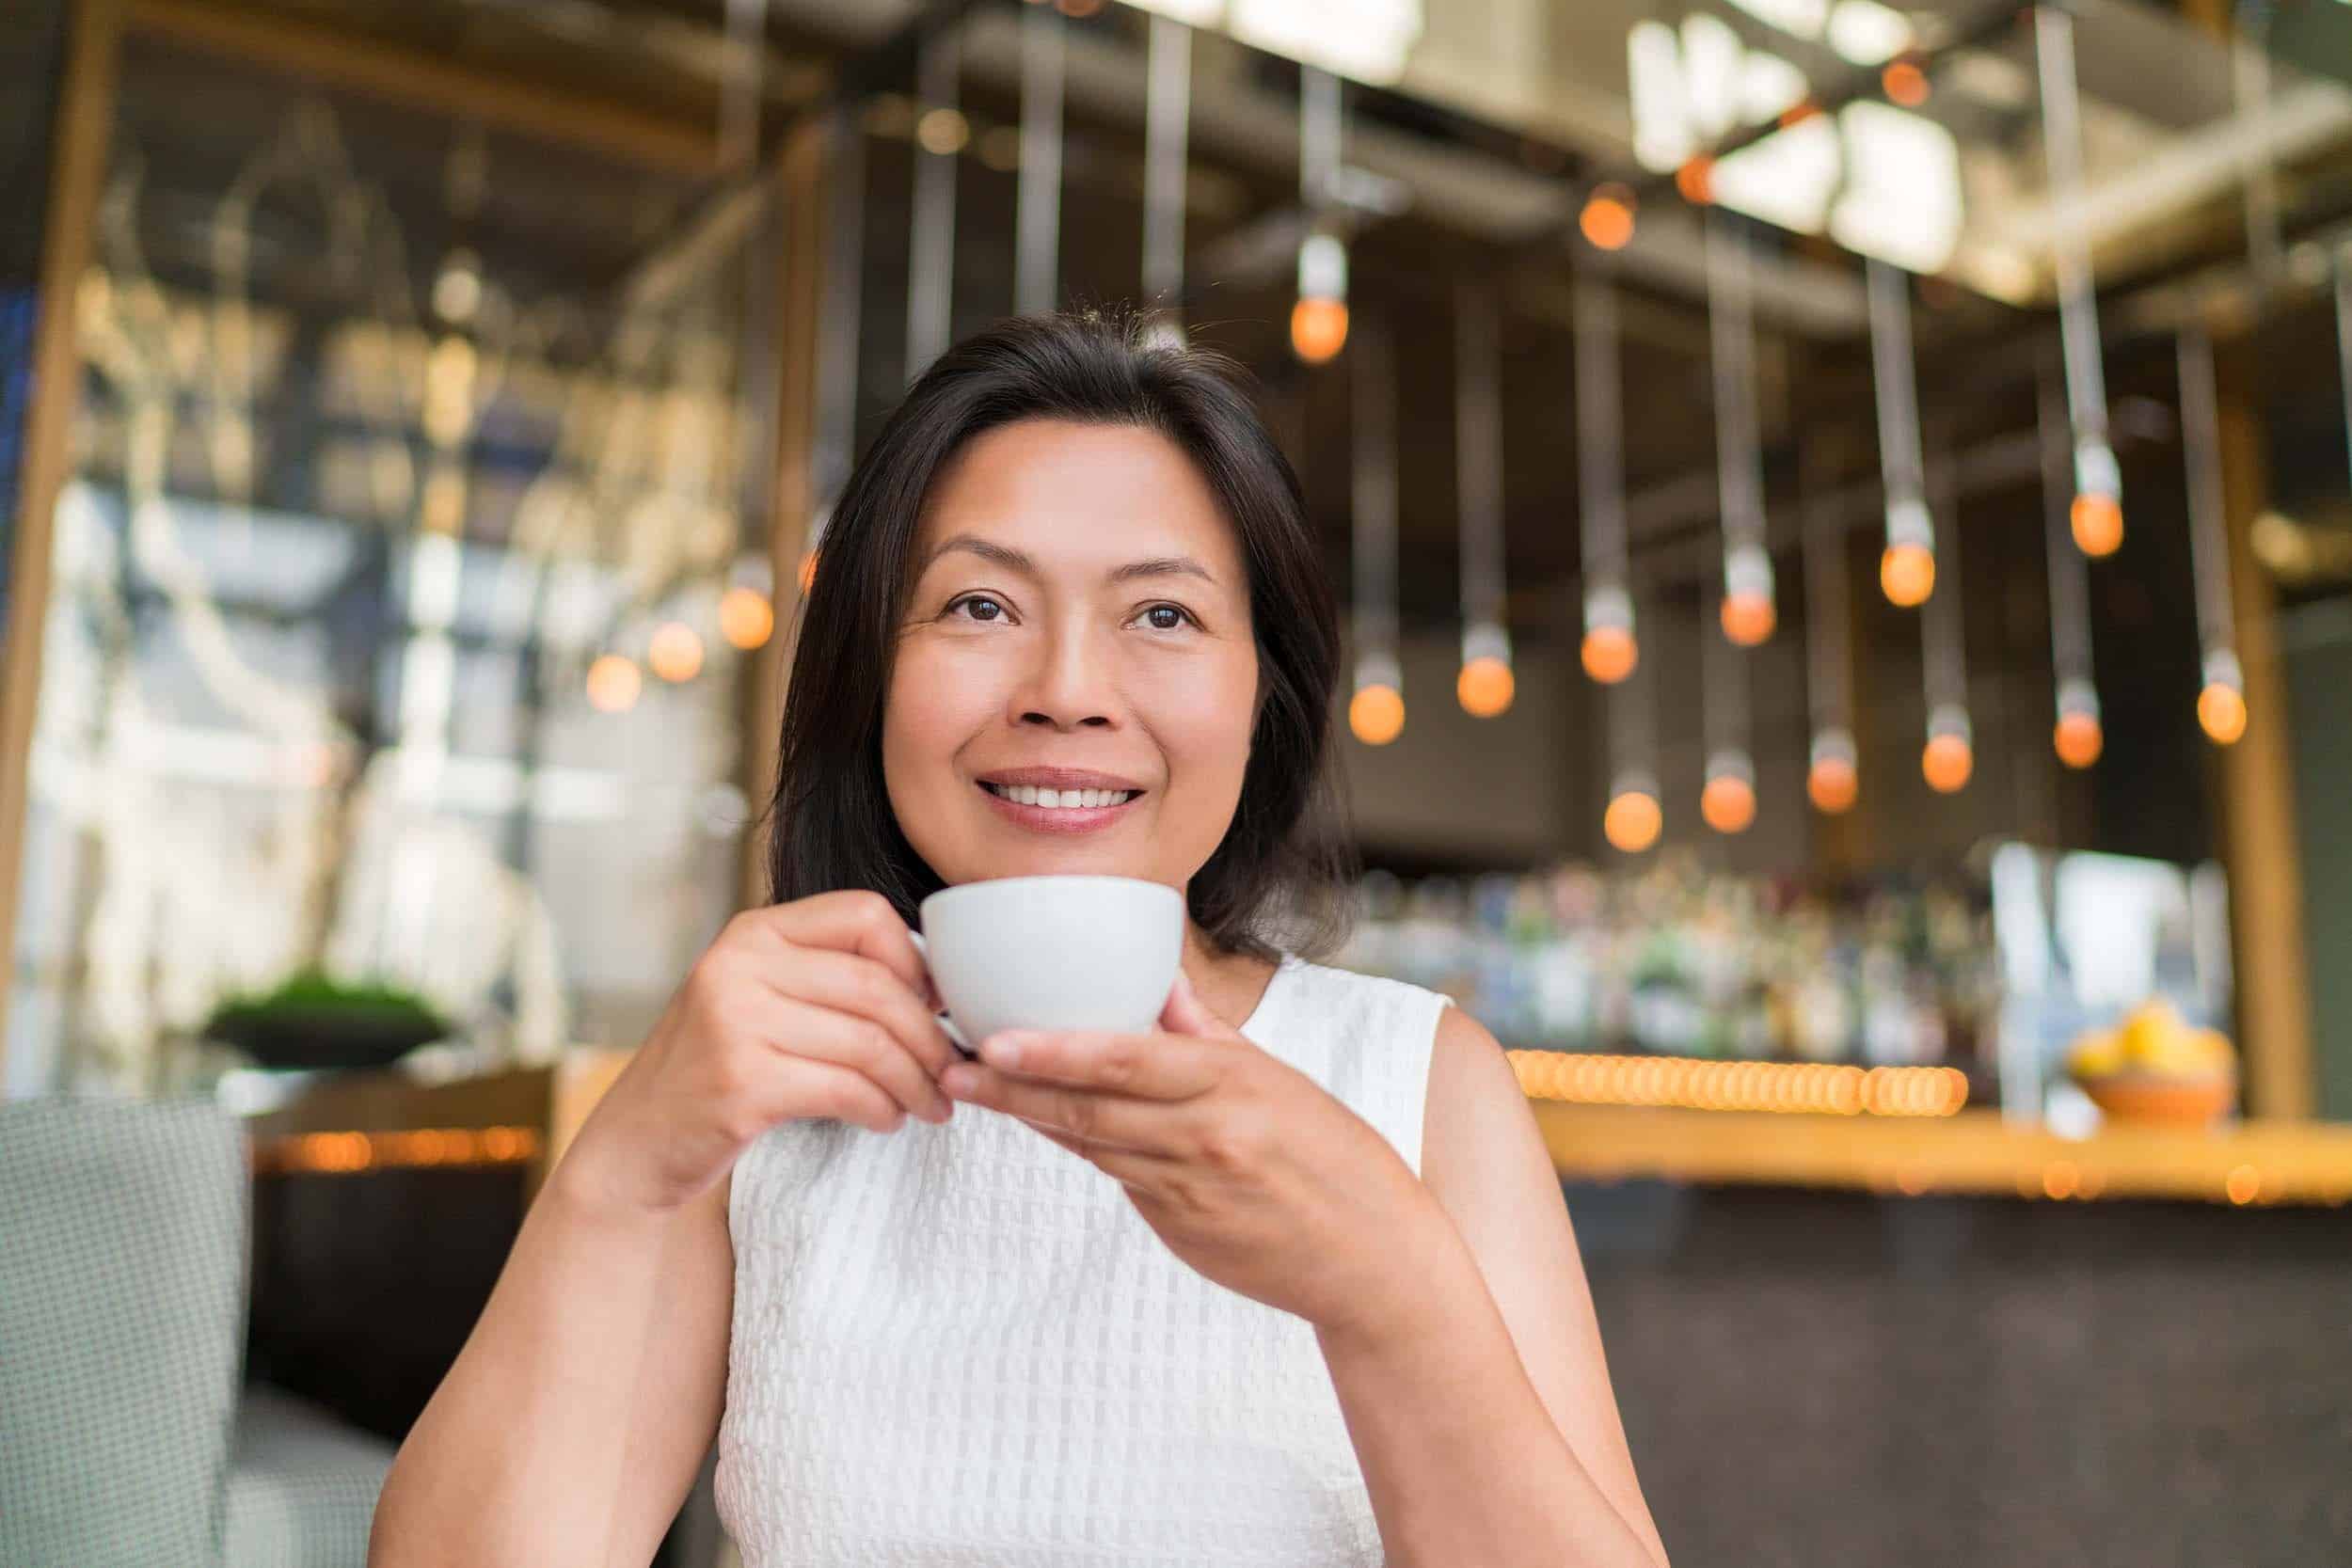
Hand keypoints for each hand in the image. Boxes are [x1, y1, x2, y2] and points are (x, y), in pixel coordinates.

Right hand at [557, 892, 957, 1216]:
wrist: (639, 1143)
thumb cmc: (719, 1068)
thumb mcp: (761, 997)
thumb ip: (826, 976)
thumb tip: (936, 984)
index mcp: (754, 932)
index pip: (865, 915)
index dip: (916, 962)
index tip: (937, 1007)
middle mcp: (741, 965)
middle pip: (877, 985)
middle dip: (930, 1036)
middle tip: (951, 1073)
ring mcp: (735, 1023)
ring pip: (869, 1043)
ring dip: (915, 1082)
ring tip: (929, 1105)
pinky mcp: (741, 1084)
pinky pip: (846, 1090)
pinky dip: (882, 1109)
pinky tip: (887, 1120)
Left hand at [937, 969, 1444, 1340]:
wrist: (1373, 1259)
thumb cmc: (1334, 1158)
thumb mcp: (1283, 1082)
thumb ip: (1211, 1037)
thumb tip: (1161, 983)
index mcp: (1232, 1086)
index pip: (1126, 1060)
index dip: (1053, 1051)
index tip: (995, 1039)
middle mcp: (1205, 1137)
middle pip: (1089, 1107)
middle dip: (1013, 1086)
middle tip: (954, 1064)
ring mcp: (1188, 1190)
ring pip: (1093, 1144)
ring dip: (1031, 1116)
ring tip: (976, 1087)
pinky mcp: (1179, 1230)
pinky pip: (1120, 1179)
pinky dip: (1084, 1148)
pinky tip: (1046, 1125)